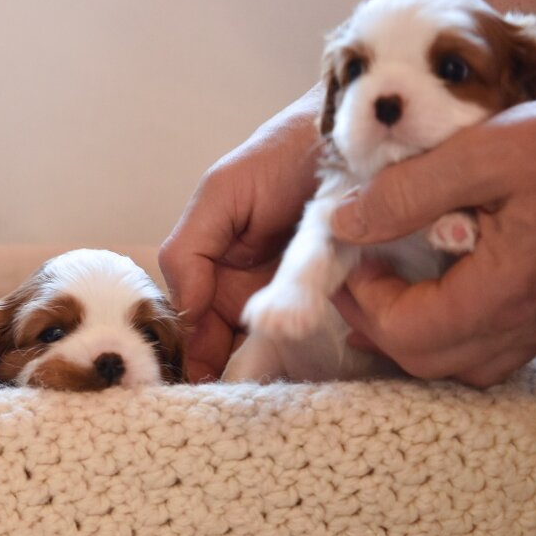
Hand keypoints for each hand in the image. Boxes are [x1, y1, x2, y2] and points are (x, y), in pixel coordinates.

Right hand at [159, 87, 323, 381]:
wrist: (351, 134)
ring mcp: (289, 300)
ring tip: (254, 397)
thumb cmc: (280, 155)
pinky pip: (311, 341)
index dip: (187, 357)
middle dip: (224, 375)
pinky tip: (292, 377)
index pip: (190, 326)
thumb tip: (184, 316)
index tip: (191, 385)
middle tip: (226, 400)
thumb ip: (189, 251)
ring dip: (260, 374)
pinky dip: (301, 359)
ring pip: (265, 352)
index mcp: (214, 269)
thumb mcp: (221, 195)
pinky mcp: (332, 302)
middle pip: (225, 349)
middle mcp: (247, 290)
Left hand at [329, 99, 535, 385]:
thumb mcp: (484, 152)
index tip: (351, 258)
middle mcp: (528, 318)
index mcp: (505, 288)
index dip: (365, 303)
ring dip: (412, 335)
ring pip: (465, 363)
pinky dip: (451, 328)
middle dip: (378, 323)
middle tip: (353, 275)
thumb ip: (407, 193)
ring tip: (380, 291)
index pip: (411, 333)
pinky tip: (433, 290)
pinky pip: (495, 343)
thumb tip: (344, 224)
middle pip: (431, 361)